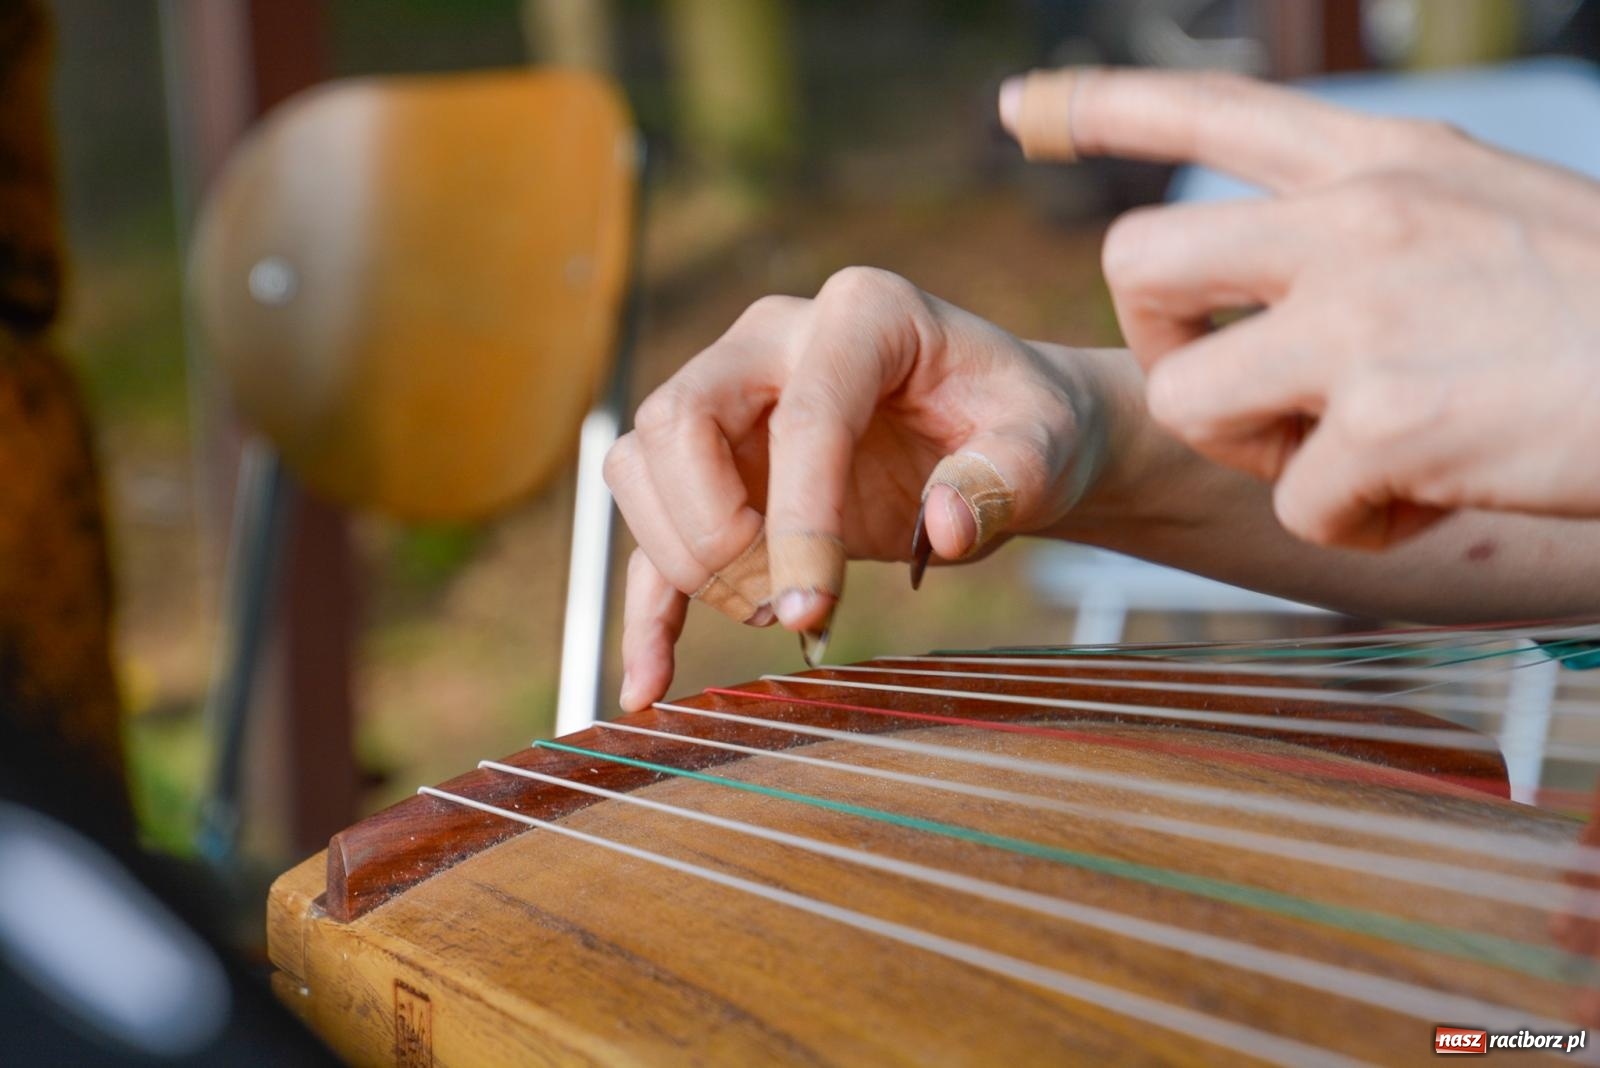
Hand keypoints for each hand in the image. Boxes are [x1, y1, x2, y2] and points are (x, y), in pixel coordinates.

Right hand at [604, 268, 1117, 709]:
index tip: (813, 613)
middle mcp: (777, 342)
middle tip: (788, 609)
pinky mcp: (718, 466)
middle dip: (717, 534)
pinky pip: (653, 529)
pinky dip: (647, 608)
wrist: (1006, 435)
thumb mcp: (1047, 444)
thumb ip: (1008, 477)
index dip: (799, 519)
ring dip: (687, 561)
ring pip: (642, 468)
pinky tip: (651, 682)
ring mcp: (733, 397)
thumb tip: (945, 527)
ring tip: (775, 616)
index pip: (805, 415)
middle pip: (677, 421)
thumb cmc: (1025, 427)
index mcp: (863, 314)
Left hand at [1003, 68, 1599, 547]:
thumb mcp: (1491, 211)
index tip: (1019, 111)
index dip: (1101, 109)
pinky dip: (1359, 525)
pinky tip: (1436, 499)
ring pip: (1192, 402)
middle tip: (1234, 382)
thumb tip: (1277, 275)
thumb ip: (1375, 224)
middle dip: (1159, 344)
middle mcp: (1360, 219)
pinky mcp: (1391, 420)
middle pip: (1137, 265)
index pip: (1211, 110)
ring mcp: (1368, 315)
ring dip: (1257, 452)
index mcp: (1387, 159)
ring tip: (1356, 453)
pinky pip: (1301, 506)